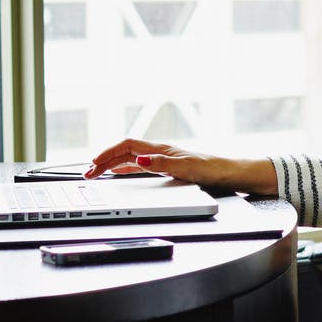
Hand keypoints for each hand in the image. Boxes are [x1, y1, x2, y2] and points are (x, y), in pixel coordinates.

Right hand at [83, 138, 278, 193]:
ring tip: (97, 174)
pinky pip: (141, 168)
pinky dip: (126, 171)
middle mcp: (161, 153)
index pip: (127, 146)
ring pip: (131, 160)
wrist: (233, 174)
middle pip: (125, 153)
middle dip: (104, 161)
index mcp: (162, 149)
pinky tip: (122, 175)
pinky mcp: (170, 170)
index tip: (93, 164)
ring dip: (113, 166)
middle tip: (87, 173)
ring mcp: (165, 161)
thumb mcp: (187, 168)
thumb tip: (139, 159)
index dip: (108, 153)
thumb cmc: (214, 169)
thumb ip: (162, 163)